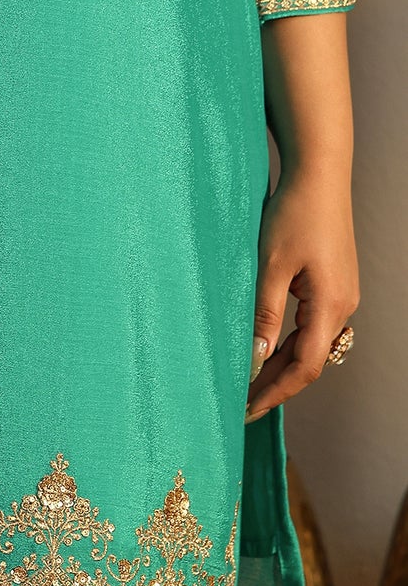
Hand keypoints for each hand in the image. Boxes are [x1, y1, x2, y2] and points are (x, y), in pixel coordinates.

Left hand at [245, 161, 357, 422]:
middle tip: (243, 403)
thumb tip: (254, 358)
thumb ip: (263, 313)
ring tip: (250, 381)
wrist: (318, 175)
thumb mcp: (270, 264)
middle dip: (276, 383)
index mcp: (329, 306)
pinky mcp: (334, 283)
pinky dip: (290, 341)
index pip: (303, 367)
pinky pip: (313, 324)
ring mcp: (341, 295)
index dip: (275, 392)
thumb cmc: (293, 213)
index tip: (248, 409)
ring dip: (282, 363)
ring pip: (311, 343)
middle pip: (309, 359)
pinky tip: (268, 346)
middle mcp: (342, 306)